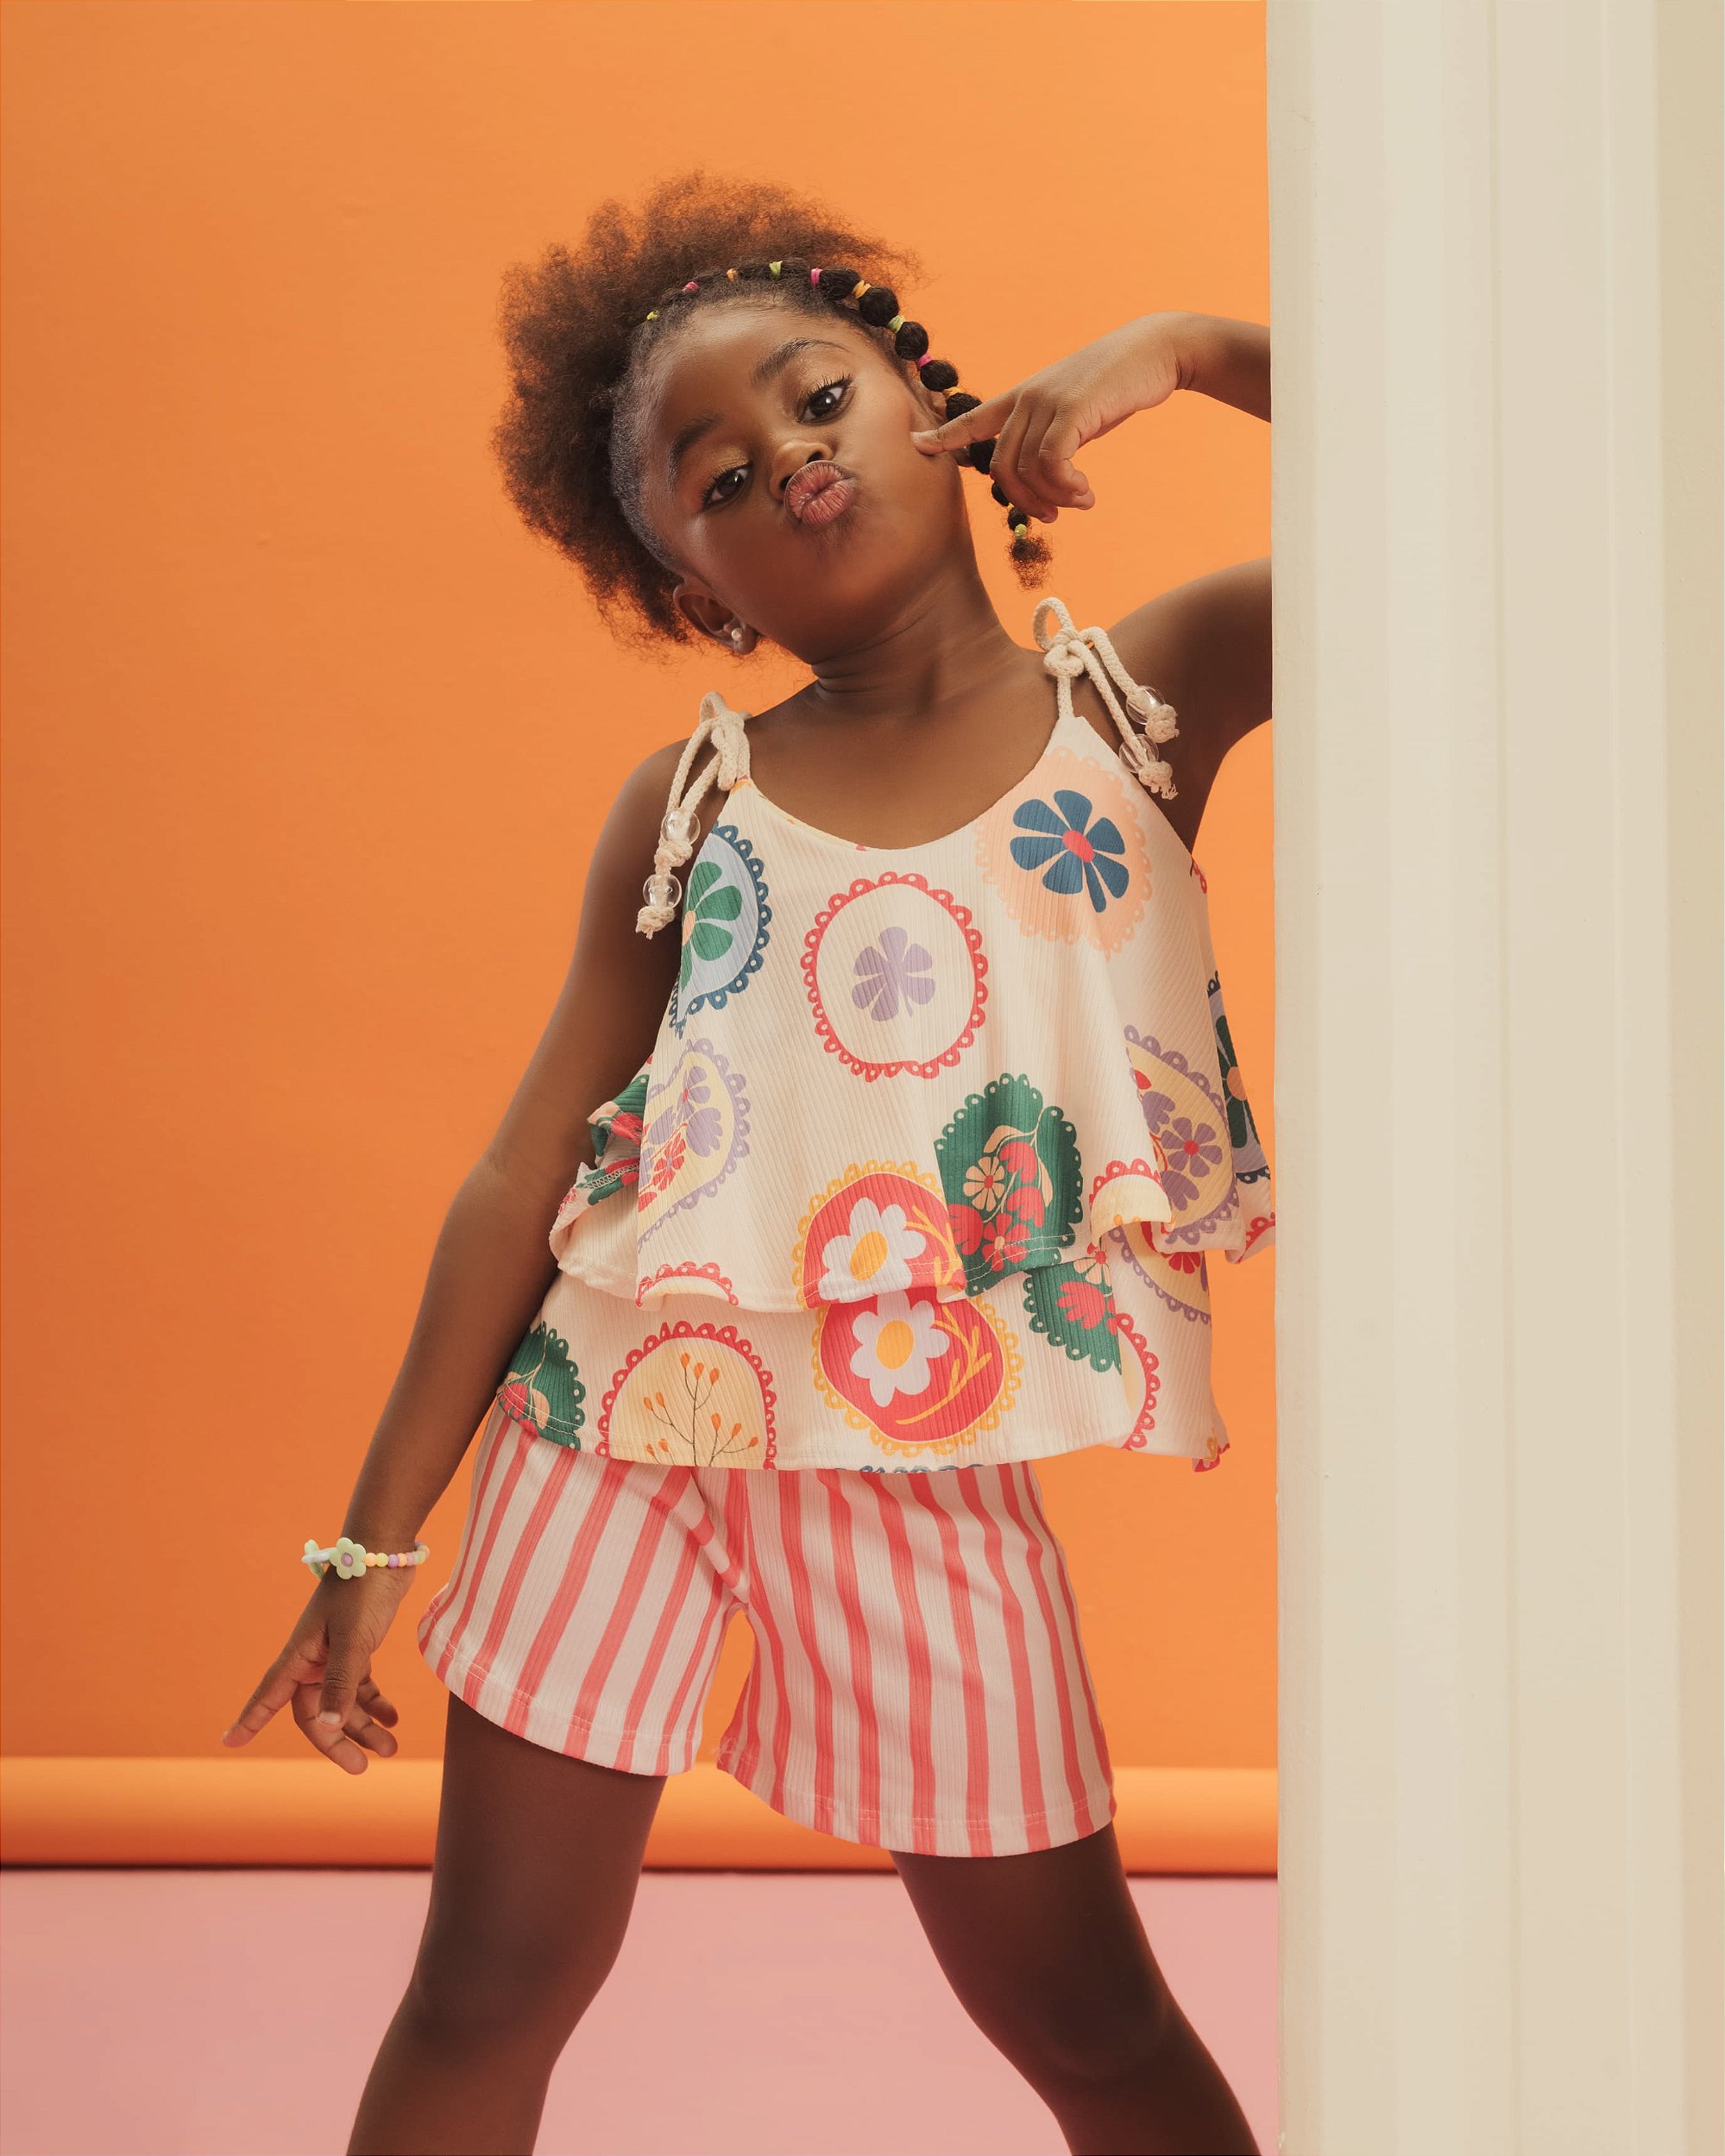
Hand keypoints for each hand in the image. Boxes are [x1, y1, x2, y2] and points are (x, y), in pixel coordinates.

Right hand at [221, 1570, 410, 1773]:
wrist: (387, 1552)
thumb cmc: (363, 1591)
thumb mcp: (353, 1640)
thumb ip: (341, 1682)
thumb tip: (327, 1724)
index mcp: (301, 1655)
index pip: (270, 1696)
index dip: (249, 1719)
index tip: (229, 1742)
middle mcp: (313, 1658)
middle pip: (316, 1711)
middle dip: (338, 1740)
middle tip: (363, 1768)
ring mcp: (335, 1653)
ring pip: (342, 1702)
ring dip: (364, 1726)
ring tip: (390, 1748)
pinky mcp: (358, 1647)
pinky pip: (360, 1685)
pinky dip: (375, 1703)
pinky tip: (393, 1719)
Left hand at [909, 313, 1191, 524]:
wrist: (1156, 350)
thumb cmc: (1119, 384)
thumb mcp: (1077, 410)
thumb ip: (1055, 436)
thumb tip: (1048, 475)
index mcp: (1024, 397)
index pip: (974, 418)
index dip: (945, 435)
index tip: (917, 445)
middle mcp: (1028, 397)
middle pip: (1001, 465)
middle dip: (1023, 500)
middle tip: (1052, 516)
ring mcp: (1047, 401)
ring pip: (1027, 470)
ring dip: (1053, 498)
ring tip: (1081, 501)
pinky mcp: (1072, 409)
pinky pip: (1051, 463)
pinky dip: (1066, 487)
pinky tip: (1086, 492)